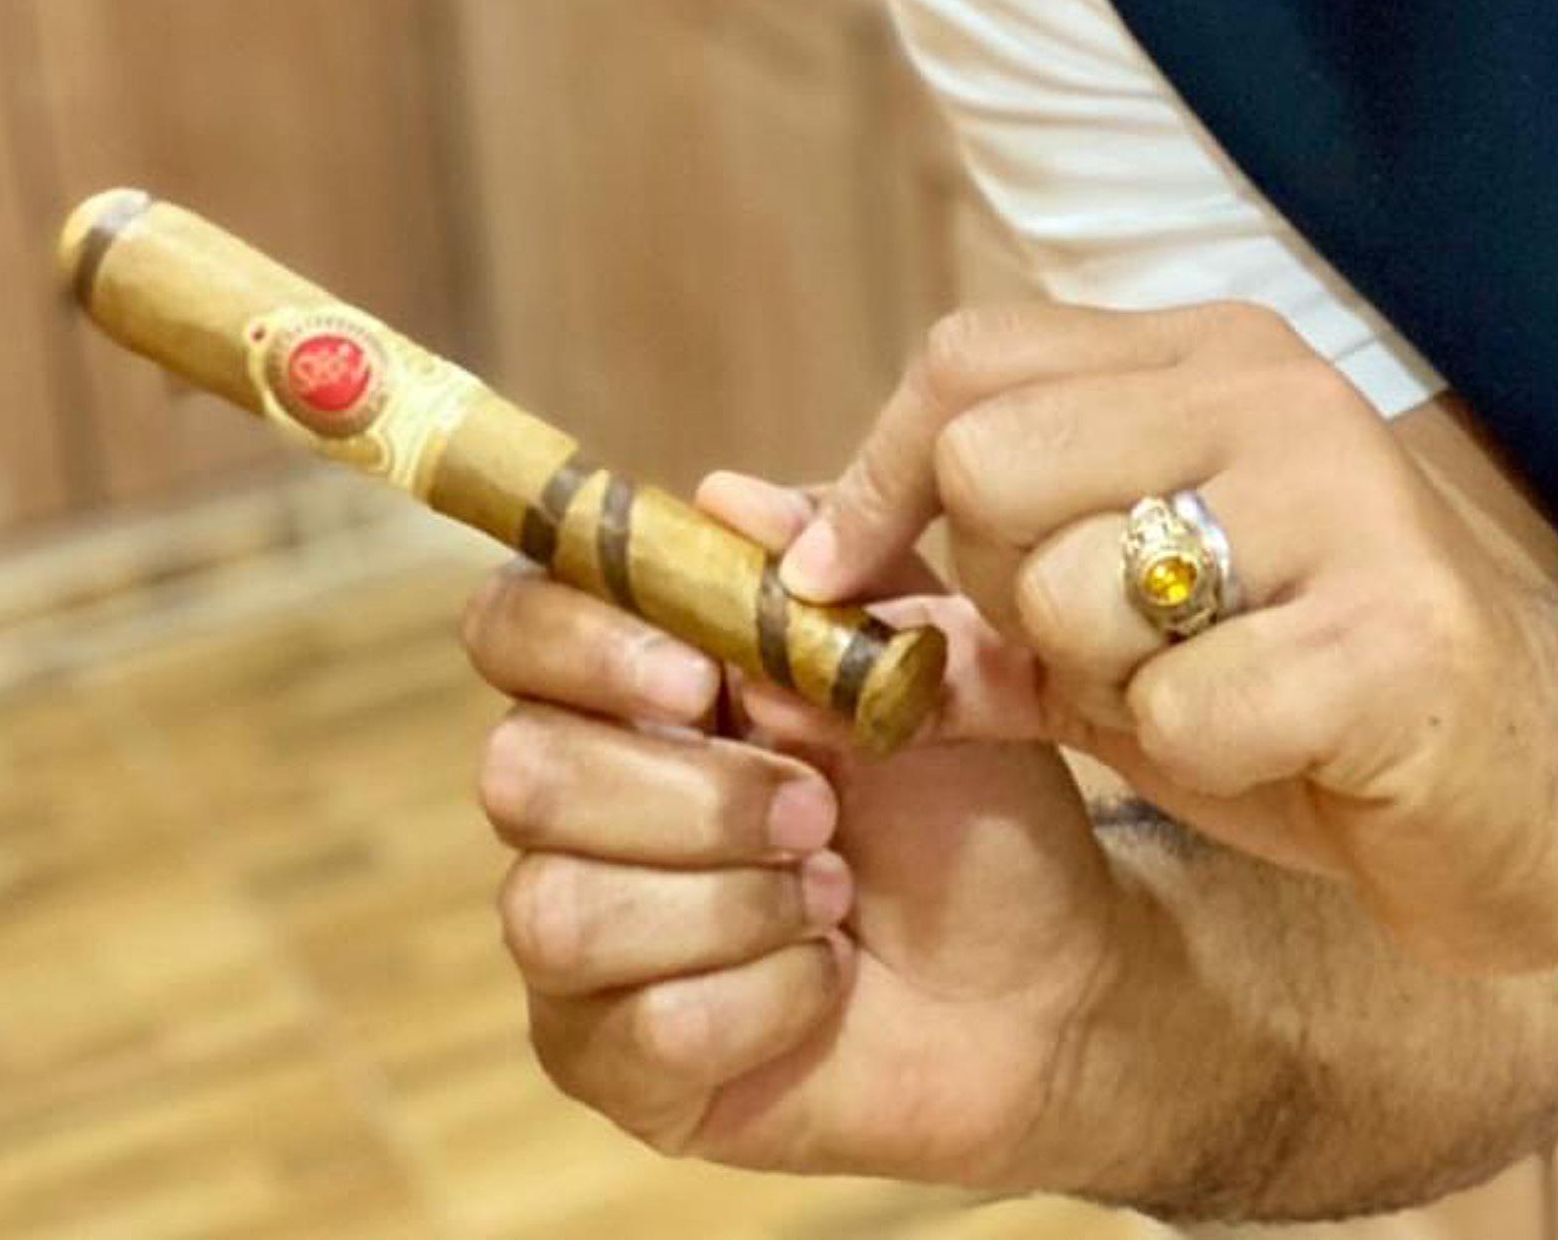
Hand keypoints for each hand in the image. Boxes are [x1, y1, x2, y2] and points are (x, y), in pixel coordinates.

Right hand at [461, 475, 1132, 1188]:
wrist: (1046, 968)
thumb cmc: (969, 800)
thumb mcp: (921, 654)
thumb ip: (828, 564)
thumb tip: (720, 494)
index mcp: (635, 682)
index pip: (510, 625)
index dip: (577, 644)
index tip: (698, 681)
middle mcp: (579, 801)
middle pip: (518, 774)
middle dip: (690, 795)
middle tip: (818, 810)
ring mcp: (583, 941)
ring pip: (557, 911)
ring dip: (726, 901)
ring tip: (833, 894)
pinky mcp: (617, 1063)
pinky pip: (638, 1029)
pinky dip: (761, 999)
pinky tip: (823, 979)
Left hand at [776, 302, 1557, 975]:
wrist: (1542, 794)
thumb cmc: (1300, 696)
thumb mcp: (1108, 630)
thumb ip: (948, 579)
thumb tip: (749, 528)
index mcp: (1204, 358)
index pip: (967, 361)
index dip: (876, 482)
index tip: (848, 587)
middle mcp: (1270, 394)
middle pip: (992, 460)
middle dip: (1000, 596)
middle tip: (1090, 658)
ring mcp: (1342, 501)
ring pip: (1072, 590)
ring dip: (1108, 694)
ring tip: (1205, 700)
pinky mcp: (1397, 633)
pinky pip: (1186, 711)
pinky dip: (1200, 764)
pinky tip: (1279, 751)